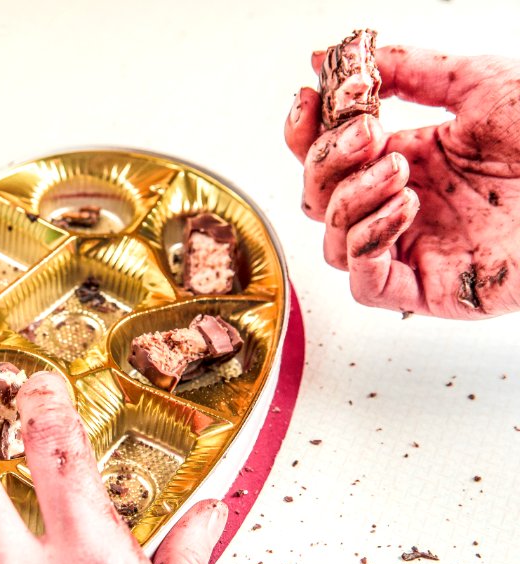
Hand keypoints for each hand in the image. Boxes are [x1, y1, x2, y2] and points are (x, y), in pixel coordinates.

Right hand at [284, 46, 519, 317]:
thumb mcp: (472, 81)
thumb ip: (399, 68)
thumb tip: (330, 59)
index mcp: (406, 160)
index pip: (323, 159)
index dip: (305, 134)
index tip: (310, 101)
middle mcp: (401, 207)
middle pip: (317, 200)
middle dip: (330, 162)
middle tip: (370, 131)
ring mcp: (413, 250)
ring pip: (333, 244)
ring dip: (351, 201)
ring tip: (400, 172)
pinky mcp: (428, 290)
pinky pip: (365, 284)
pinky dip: (368, 245)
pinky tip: (405, 208)